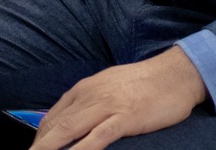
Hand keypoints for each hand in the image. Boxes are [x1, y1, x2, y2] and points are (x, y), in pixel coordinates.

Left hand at [31, 46, 208, 149]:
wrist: (176, 73)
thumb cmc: (145, 83)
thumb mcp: (109, 85)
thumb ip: (90, 101)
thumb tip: (72, 120)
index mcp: (85, 88)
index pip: (54, 116)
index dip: (41, 138)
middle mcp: (91, 95)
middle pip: (56, 126)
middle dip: (40, 146)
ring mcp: (107, 106)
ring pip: (70, 130)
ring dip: (50, 149)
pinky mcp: (125, 118)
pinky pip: (98, 137)